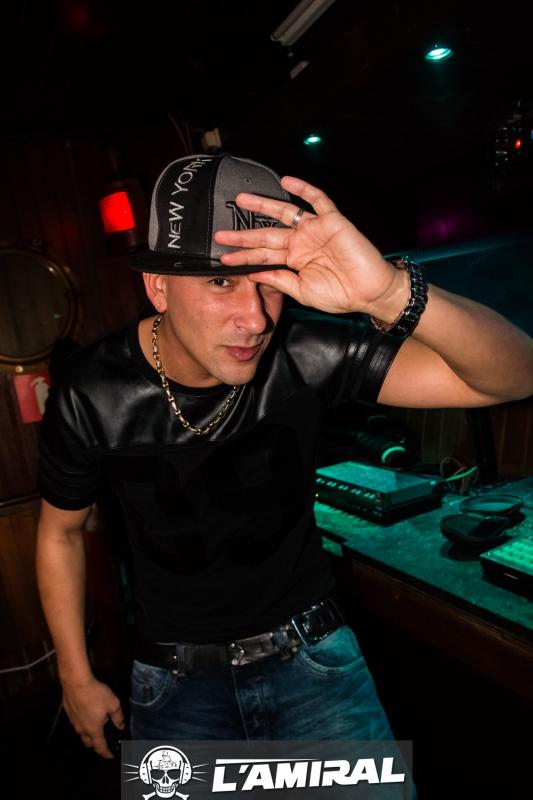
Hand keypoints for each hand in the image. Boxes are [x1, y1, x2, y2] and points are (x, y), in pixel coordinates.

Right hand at [62, 677, 124, 758]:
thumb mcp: (113, 703)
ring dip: (88, 732)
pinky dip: (83, 722)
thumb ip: (117, 717)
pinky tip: (87, 713)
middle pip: (88, 742)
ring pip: (81, 733)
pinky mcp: (68, 713)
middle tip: (103, 740)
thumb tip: (120, 726)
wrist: (76, 682)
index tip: (110, 756)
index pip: (100, 747)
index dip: (106, 753)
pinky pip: (77, 723)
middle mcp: (82, 729)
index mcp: (93, 729)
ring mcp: (73, 721)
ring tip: (96, 724)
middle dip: (95, 744)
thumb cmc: (96, 694)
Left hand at [214, 175, 406, 316]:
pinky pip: (317, 200)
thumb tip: (255, 275)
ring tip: (242, 198)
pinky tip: (287, 182)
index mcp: (294, 259)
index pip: (264, 254)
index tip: (223, 258)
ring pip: (285, 212)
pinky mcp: (332, 221)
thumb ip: (280, 281)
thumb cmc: (341, 294)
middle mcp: (301, 241)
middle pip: (266, 233)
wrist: (370, 293)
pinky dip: (304, 189)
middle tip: (221, 234)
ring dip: (263, 205)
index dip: (244, 256)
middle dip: (244, 234)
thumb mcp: (302, 291)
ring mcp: (315, 229)